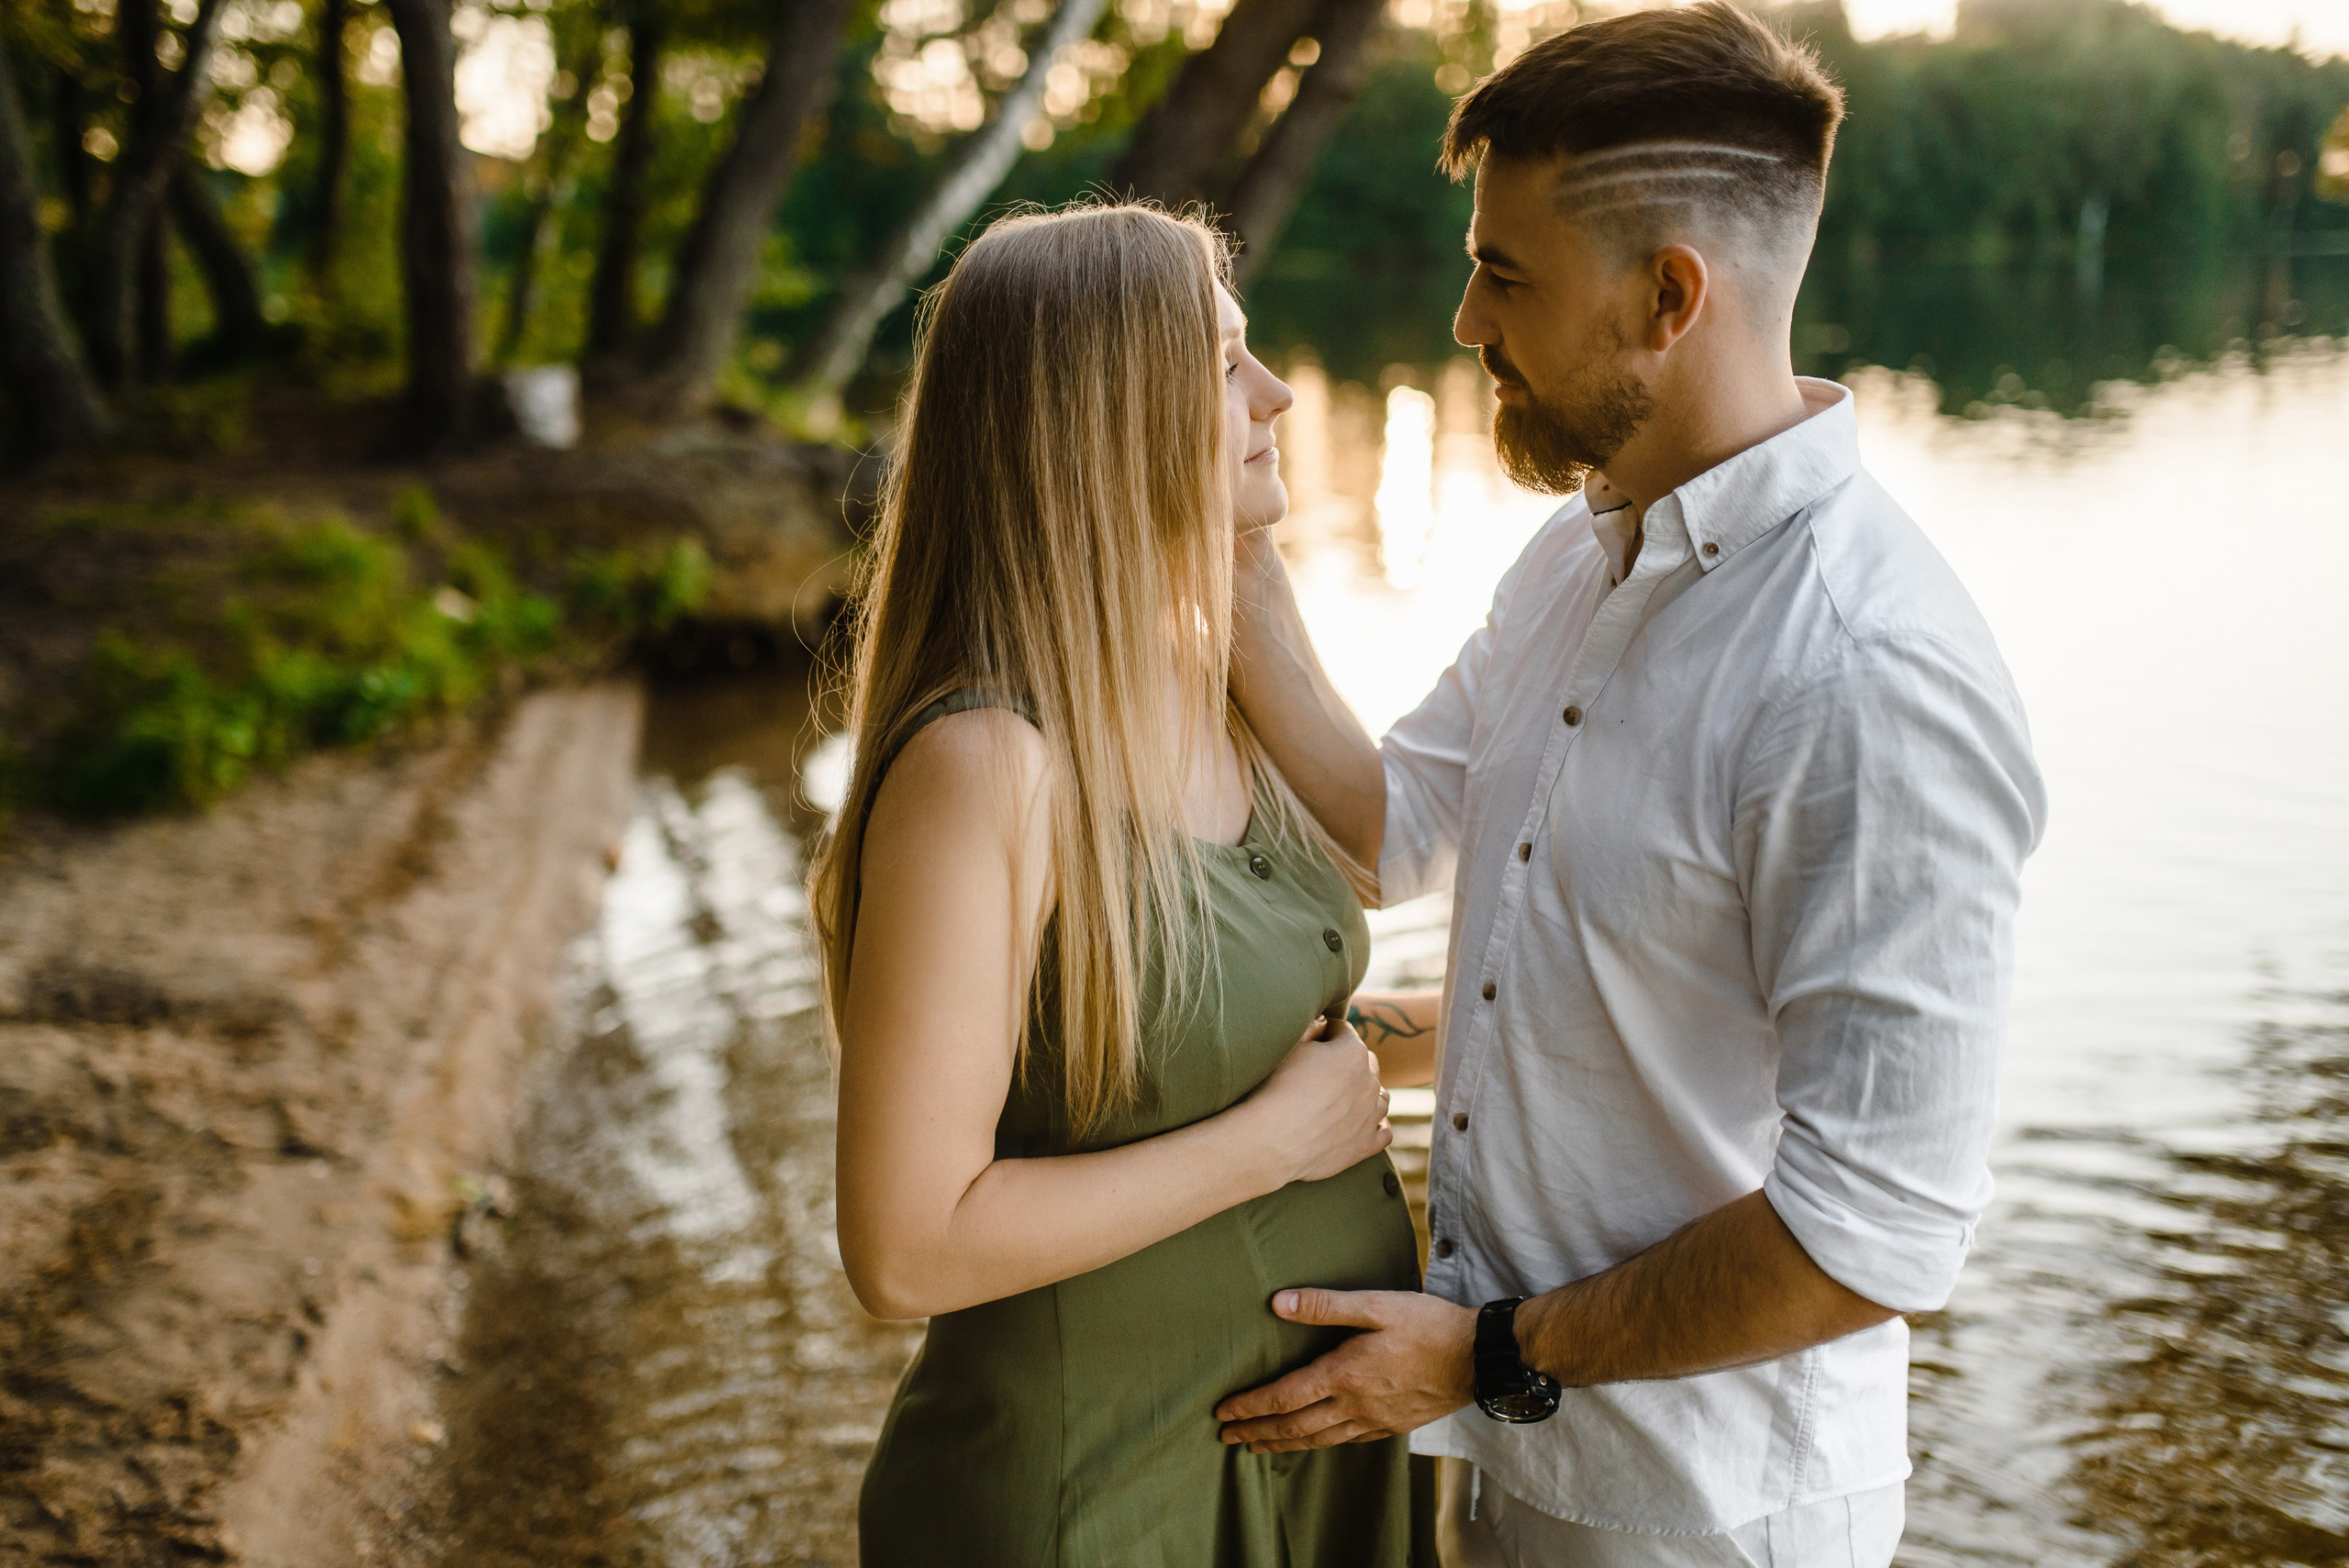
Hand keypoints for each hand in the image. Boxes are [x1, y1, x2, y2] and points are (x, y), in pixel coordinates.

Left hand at [1215, 1289, 1476, 1451]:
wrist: (1479, 1358)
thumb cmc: (1429, 1325)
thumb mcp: (1377, 1305)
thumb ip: (1325, 1305)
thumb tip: (1278, 1303)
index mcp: (1345, 1375)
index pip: (1284, 1397)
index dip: (1250, 1406)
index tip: (1223, 1413)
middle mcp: (1355, 1405)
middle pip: (1295, 1427)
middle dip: (1257, 1432)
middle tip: (1228, 1438)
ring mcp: (1375, 1421)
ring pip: (1318, 1440)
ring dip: (1283, 1444)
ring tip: (1257, 1447)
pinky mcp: (1393, 1426)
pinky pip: (1346, 1442)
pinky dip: (1320, 1445)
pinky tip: (1314, 1443)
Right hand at [1238, 1016, 1391, 1186]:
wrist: (1271, 1142)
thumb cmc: (1275, 1090)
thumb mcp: (1288, 1047)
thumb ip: (1310, 1028)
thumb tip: (1321, 1023)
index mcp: (1352, 1052)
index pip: (1343, 1031)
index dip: (1326, 1033)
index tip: (1314, 1041)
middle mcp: (1369, 1081)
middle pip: (1366, 1061)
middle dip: (1349, 1061)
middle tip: (1324, 1070)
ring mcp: (1371, 1115)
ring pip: (1379, 1096)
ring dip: (1364, 1093)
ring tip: (1342, 1099)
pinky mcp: (1366, 1144)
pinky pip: (1383, 1131)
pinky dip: (1374, 1126)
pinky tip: (1359, 1125)